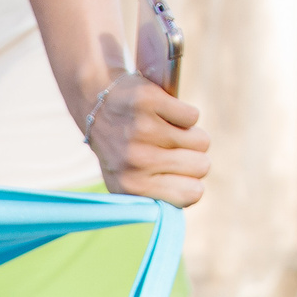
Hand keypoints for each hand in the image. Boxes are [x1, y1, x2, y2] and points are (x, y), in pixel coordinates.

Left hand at [85, 75, 207, 207]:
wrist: (93, 103)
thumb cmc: (120, 147)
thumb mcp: (129, 181)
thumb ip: (157, 192)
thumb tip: (193, 191)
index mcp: (132, 187)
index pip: (192, 194)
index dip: (192, 181)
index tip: (178, 172)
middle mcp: (137, 161)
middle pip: (203, 166)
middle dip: (193, 157)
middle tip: (171, 149)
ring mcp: (143, 130)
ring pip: (201, 140)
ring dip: (188, 135)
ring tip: (164, 131)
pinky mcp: (149, 102)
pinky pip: (193, 116)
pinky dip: (182, 114)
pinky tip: (161, 114)